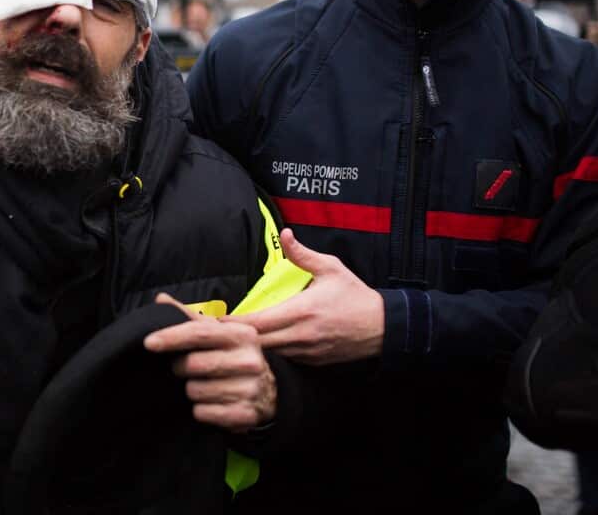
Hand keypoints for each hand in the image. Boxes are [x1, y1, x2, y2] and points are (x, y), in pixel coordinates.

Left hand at [144, 293, 275, 431]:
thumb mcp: (220, 334)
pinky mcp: (245, 414)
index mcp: (241, 335)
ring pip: (195, 391)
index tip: (148, 342)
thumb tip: (161, 299)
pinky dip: (200, 410)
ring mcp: (250, 388)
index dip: (171, 337)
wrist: (269, 391)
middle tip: (187, 369)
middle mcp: (249, 360)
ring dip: (192, 390)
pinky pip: (203, 413)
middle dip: (180, 368)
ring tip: (205, 385)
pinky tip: (212, 403)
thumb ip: (190, 318)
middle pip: (193, 365)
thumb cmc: (233, 357)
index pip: (199, 333)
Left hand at [226, 229, 382, 364]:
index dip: (233, 323)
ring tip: (232, 340)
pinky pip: (283, 361)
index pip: (257, 322)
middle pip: (257, 343)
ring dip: (251, 348)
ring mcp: (306, 352)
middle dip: (235, 338)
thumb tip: (286, 234)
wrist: (383, 328)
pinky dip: (269, 355)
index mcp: (301, 310)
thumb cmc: (355, 297)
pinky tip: (260, 348)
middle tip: (215, 332)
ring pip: (268, 355)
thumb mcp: (331, 269)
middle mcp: (300, 335)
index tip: (214, 319)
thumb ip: (303, 255)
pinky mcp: (311, 362)